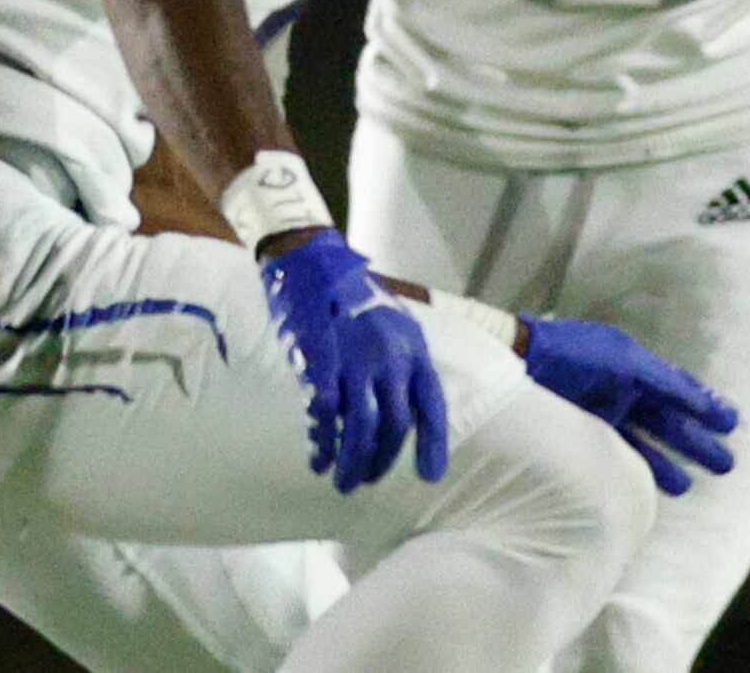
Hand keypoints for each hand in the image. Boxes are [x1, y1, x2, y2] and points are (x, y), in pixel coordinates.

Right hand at [260, 230, 448, 492]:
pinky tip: (318, 457)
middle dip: (382, 460)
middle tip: (366, 482)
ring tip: (344, 483)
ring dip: (353, 462)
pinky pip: (326, 416)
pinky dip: (323, 442)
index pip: (431, 405)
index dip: (433, 443)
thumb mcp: (394, 328)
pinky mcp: (322, 364)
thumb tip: (396, 419)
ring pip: (361, 428)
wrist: (315, 267)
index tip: (431, 476)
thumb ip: (400, 369)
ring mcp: (357, 360)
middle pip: (395, 424)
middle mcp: (392, 357)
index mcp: (414, 349)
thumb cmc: (355, 301)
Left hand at [521, 316, 738, 495]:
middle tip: (726, 465)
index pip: (679, 391)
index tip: (732, 424)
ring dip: (667, 463)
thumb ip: (667, 385)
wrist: (519, 364)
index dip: (706, 407)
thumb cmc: (575, 356)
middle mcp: (623, 393)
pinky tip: (647, 487)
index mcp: (637, 369)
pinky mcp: (580, 435)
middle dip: (696, 443)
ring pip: (644, 444)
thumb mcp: (628, 365)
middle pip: (668, 422)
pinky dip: (633, 470)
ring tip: (689, 486)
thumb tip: (703, 404)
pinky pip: (616, 455)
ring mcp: (602, 415)